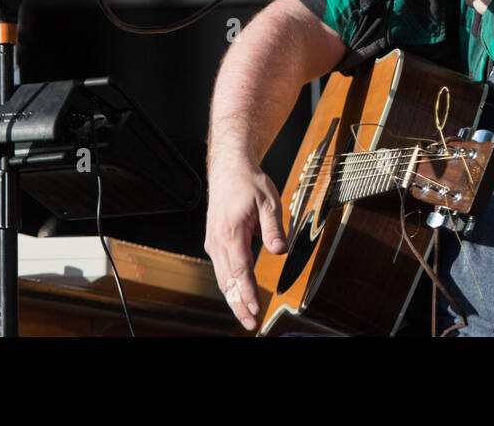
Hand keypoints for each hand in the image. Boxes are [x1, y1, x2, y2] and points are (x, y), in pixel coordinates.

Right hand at [203, 158, 286, 331]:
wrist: (229, 170)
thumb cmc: (248, 183)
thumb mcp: (268, 201)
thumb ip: (274, 227)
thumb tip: (279, 250)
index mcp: (231, 231)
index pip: (240, 268)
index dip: (247, 291)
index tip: (254, 308)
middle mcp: (218, 240)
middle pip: (227, 280)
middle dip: (239, 304)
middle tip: (250, 323)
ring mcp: (214, 242)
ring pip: (222, 278)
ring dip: (233, 298)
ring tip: (245, 316)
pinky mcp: (215, 243)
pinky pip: (221, 269)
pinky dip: (228, 286)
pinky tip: (237, 297)